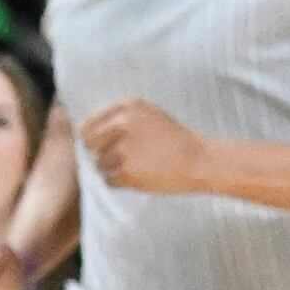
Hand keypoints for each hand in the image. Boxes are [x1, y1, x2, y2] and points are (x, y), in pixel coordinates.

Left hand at [80, 95, 215, 197]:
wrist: (200, 160)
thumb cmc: (176, 139)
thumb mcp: (150, 115)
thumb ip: (122, 118)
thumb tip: (90, 131)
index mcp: (127, 107)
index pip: (89, 124)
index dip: (92, 137)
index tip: (100, 145)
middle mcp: (121, 124)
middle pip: (90, 144)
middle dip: (100, 153)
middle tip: (118, 158)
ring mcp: (123, 149)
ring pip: (99, 165)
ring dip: (113, 169)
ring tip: (136, 167)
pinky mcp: (127, 171)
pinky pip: (110, 181)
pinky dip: (121, 182)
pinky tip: (139, 177)